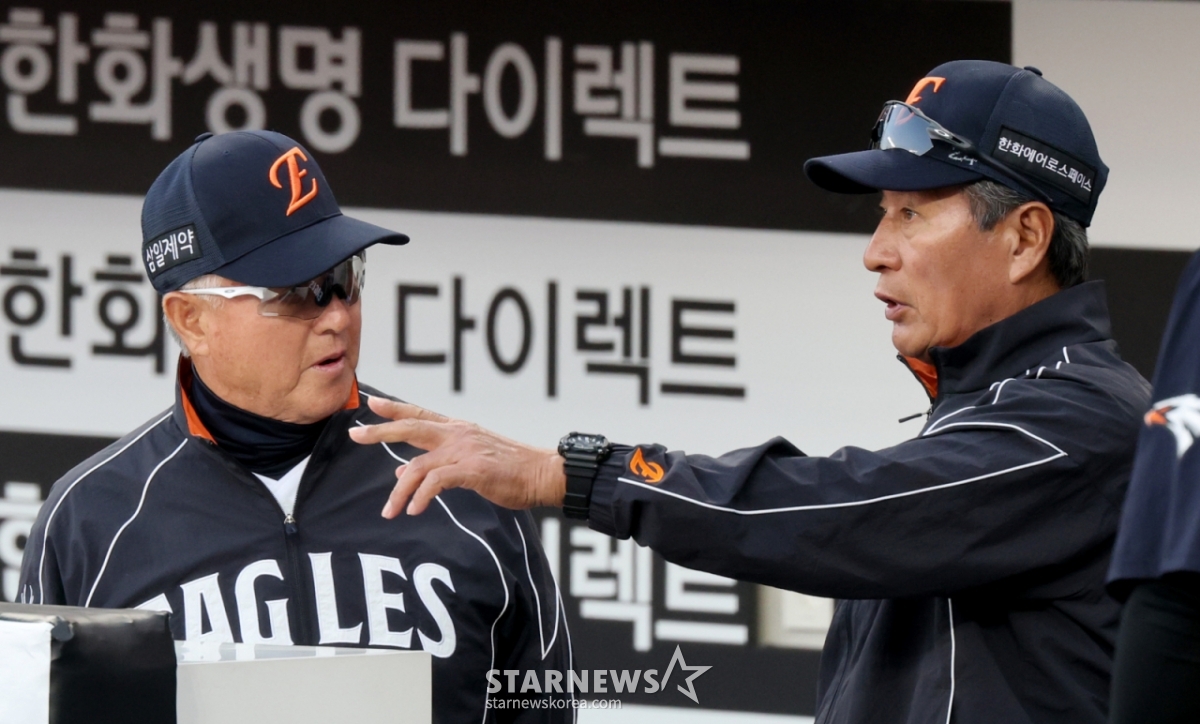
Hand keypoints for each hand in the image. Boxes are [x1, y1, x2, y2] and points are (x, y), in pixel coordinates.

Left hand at [348, 397, 566, 517]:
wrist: (541, 474)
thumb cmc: (510, 470)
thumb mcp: (470, 461)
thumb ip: (438, 463)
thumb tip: (402, 470)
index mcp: (458, 429)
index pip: (420, 414)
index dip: (395, 408)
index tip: (371, 403)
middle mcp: (458, 434)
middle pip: (411, 427)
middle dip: (381, 431)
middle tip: (356, 434)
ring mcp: (465, 450)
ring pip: (419, 466)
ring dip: (399, 491)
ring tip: (389, 511)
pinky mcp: (473, 470)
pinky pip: (437, 482)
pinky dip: (421, 497)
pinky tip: (415, 510)